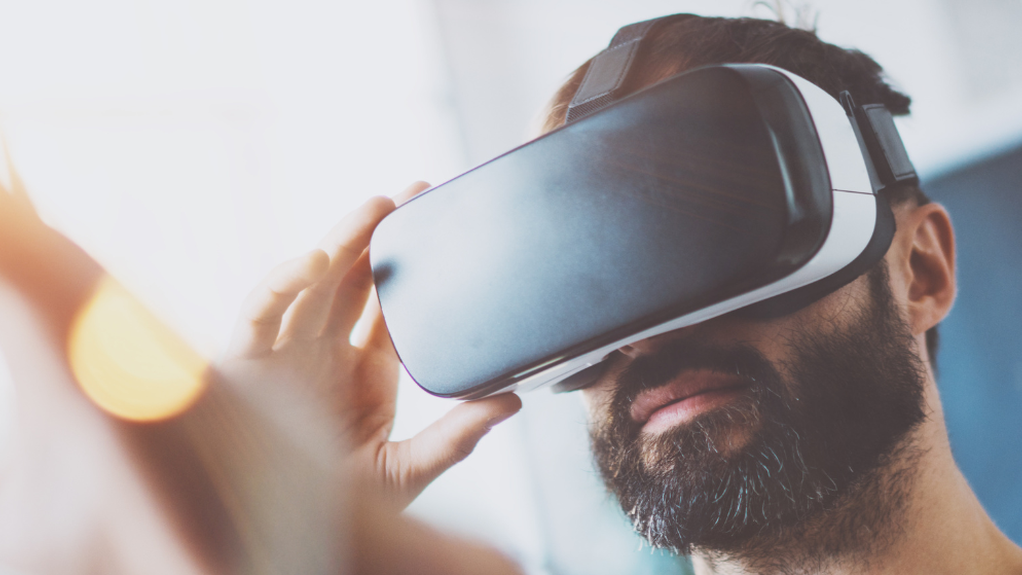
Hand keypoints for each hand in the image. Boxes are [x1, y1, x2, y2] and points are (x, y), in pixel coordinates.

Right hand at [219, 182, 521, 507]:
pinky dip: (282, 282)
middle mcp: (324, 354)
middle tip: (415, 194)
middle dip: (380, 236)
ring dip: (342, 242)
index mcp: (364, 374)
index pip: (390, 307)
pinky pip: (261, 312)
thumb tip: (512, 400)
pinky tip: (317, 258)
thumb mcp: (406, 470)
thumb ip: (455, 436)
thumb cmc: (344, 512)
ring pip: (312, 283)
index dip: (413, 269)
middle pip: (352, 281)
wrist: (287, 540)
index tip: (440, 226)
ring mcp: (285, 354)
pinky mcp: (244, 363)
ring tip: (377, 207)